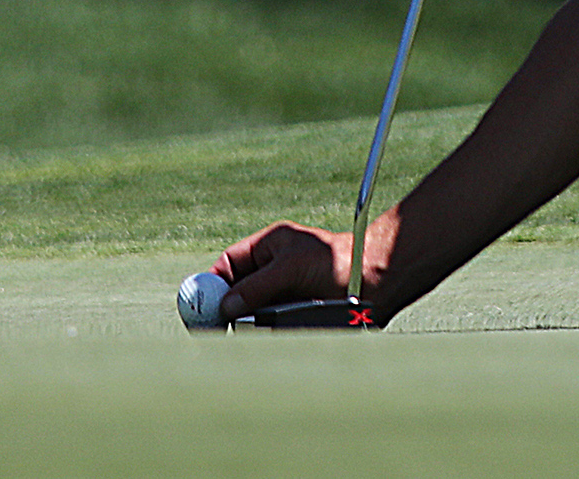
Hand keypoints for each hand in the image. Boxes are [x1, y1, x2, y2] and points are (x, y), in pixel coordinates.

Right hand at [214, 219, 356, 321]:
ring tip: (263, 323)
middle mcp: (275, 270)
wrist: (377, 280)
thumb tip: (226, 307)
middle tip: (215, 325)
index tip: (201, 302)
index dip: (214, 281)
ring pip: (254, 312)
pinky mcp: (297, 314)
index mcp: (270, 247)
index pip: (230, 263)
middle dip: (228, 307)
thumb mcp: (293, 267)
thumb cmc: (340, 261)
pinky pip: (273, 326)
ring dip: (253, 320)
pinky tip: (279, 330)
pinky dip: (270, 331)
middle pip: (238, 291)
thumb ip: (258, 286)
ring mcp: (285, 293)